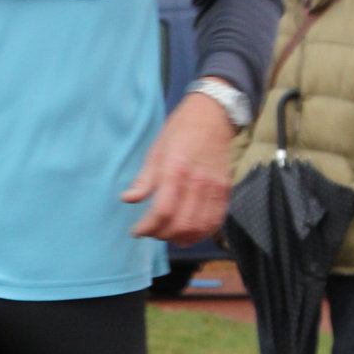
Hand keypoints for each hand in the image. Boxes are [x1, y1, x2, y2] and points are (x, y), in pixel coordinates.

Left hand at [123, 92, 235, 243]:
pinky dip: (202, 234)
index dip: (147, 227)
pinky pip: (216, 221)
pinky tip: (189, 235)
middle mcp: (197, 182)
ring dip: (181, 238)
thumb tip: (127, 199)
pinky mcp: (225, 190)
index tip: (136, 231)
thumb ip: (144, 179)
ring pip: (199, 227)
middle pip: (181, 224)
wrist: (212, 116)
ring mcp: (214, 188)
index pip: (162, 211)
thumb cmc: (179, 131)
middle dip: (161, 235)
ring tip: (167, 235)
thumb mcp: (155, 151)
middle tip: (150, 232)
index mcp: (175, 170)